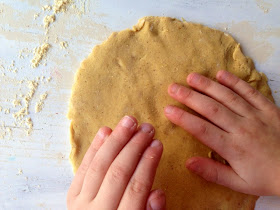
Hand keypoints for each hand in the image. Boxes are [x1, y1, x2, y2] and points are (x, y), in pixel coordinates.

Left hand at [67, 116, 164, 209]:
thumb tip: (158, 193)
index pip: (136, 187)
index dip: (148, 163)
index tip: (157, 143)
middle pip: (117, 172)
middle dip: (134, 146)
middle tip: (146, 128)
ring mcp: (80, 204)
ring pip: (99, 165)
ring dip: (115, 140)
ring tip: (128, 122)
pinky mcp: (71, 197)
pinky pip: (83, 168)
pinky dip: (94, 148)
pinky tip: (105, 131)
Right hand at [164, 70, 279, 195]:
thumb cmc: (266, 177)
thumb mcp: (239, 183)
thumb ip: (213, 173)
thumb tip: (188, 162)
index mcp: (233, 147)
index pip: (201, 129)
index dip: (183, 118)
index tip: (168, 110)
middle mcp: (242, 128)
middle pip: (211, 108)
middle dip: (189, 96)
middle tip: (172, 87)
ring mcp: (256, 115)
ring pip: (227, 97)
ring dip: (207, 85)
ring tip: (191, 77)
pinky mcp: (268, 108)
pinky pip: (250, 91)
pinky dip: (235, 81)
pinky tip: (221, 73)